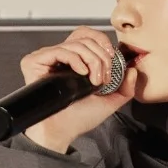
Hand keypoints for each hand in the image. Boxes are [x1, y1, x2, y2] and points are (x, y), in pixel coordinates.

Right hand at [21, 27, 136, 152]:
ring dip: (92, 61)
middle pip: (84, 37)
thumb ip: (125, 87)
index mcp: (75, 61)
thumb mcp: (109, 101)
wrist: (62, 131)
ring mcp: (46, 58)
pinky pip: (60, 50)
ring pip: (75, 43)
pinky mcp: (34, 62)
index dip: (102, 42)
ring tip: (93, 81)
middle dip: (101, 56)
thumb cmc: (79, 119)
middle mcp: (60, 57)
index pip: (88, 36)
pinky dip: (76, 60)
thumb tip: (133, 70)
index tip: (111, 60)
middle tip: (103, 77)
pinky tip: (81, 74)